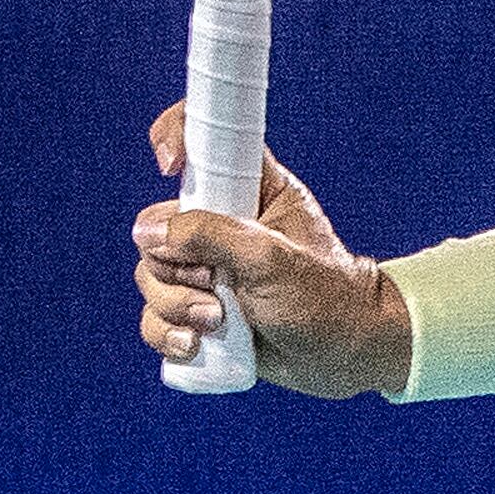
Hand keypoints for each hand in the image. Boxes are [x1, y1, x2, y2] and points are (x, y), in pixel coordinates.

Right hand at [136, 109, 410, 397]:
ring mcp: (207, 271)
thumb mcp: (271, 259)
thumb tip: (149, 232)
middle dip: (174, 265)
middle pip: (157, 227)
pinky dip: (168, 334)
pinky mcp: (199, 312)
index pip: (205, 139)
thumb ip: (211, 236)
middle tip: (216, 284)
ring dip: (175, 305)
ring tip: (218, 321)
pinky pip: (155, 318)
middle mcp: (222, 226)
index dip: (177, 137)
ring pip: (151, 277)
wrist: (345, 356)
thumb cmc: (326, 298)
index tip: (170, 165)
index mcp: (251, 190)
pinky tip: (198, 344)